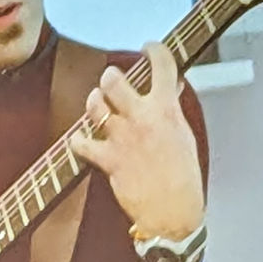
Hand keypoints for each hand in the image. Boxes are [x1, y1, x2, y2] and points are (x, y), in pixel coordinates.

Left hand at [68, 41, 204, 240]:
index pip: (163, 64)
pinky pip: (81, 141)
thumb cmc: (182, 177)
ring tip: (98, 107)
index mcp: (168, 110)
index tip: (148, 48)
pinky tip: (83, 141)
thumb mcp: (183, 136)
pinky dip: (78, 140)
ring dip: (93, 103)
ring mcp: (123, 138)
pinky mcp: (108, 159)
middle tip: (111, 83)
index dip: (154, 50)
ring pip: (95, 105)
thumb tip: (172, 87)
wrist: (173, 213)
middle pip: (113, 79)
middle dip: (109, 78)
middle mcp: (143, 118)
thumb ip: (172, 109)